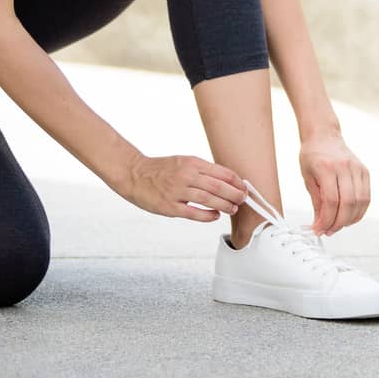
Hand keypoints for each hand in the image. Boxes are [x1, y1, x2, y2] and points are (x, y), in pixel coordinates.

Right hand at [116, 154, 247, 221]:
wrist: (134, 174)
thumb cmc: (161, 169)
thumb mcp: (183, 161)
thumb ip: (202, 170)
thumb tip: (225, 179)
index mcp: (192, 162)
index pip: (221, 171)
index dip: (236, 181)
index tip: (244, 187)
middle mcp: (186, 175)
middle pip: (218, 185)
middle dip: (234, 193)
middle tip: (243, 199)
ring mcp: (177, 191)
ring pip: (208, 199)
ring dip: (224, 205)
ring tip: (232, 208)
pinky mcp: (169, 206)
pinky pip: (192, 212)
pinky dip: (207, 215)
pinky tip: (215, 216)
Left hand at [299, 133, 369, 236]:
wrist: (324, 135)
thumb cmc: (312, 156)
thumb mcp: (307, 178)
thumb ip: (316, 202)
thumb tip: (320, 225)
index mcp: (326, 167)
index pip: (331, 201)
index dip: (325, 220)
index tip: (318, 229)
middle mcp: (345, 167)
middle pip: (348, 203)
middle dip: (338, 222)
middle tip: (328, 231)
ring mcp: (358, 168)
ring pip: (360, 201)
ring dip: (350, 219)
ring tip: (338, 225)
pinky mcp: (365, 171)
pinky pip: (366, 196)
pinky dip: (360, 211)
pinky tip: (349, 216)